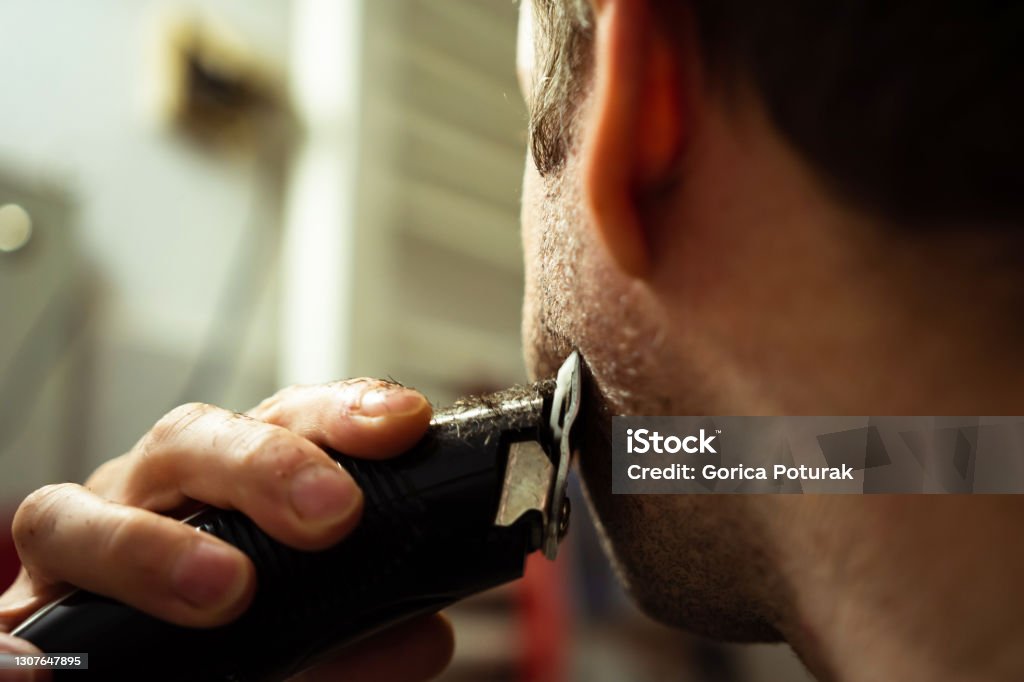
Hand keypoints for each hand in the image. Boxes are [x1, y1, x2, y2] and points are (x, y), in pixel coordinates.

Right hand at [0, 379, 453, 680]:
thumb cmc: (230, 646)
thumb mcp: (314, 648)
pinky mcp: (19, 622)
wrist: (142, 679)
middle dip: (264, 464)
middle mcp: (152, 498)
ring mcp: (77, 549)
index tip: (402, 422)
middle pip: (189, 438)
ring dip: (149, 546)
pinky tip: (35, 671)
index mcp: (230, 486)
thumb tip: (423, 638)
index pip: (284, 420)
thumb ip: (361, 641)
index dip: (340, 412)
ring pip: (73, 509)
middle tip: (334, 516)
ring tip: (224, 592)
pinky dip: (7, 648)